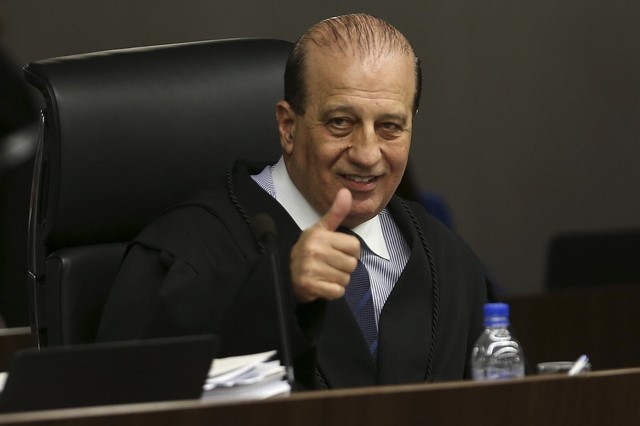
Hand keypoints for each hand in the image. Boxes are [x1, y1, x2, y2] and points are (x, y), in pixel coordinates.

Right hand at [290, 188, 359, 302]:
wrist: (285, 271)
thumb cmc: (308, 248)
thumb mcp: (320, 228)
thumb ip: (336, 212)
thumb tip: (346, 191)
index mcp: (320, 236)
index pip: (354, 246)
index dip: (349, 251)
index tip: (337, 251)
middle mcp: (315, 251)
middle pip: (352, 264)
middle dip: (344, 267)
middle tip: (330, 264)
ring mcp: (311, 269)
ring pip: (345, 279)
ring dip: (338, 279)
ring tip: (325, 274)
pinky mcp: (310, 286)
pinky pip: (337, 292)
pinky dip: (333, 291)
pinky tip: (322, 284)